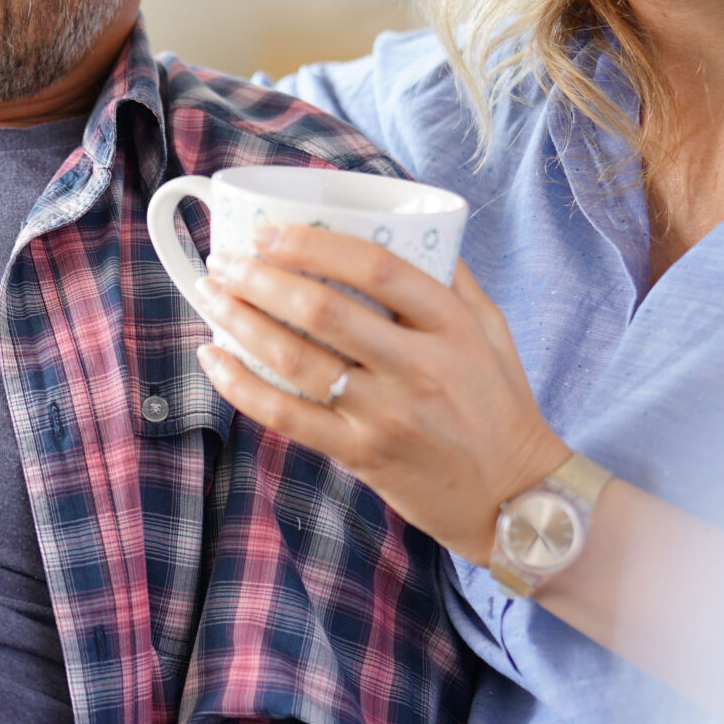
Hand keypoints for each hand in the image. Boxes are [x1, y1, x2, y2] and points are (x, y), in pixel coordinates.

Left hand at [193, 222, 565, 558]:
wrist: (514, 498)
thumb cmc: (499, 406)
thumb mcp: (492, 331)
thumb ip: (452, 278)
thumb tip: (406, 225)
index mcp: (451, 325)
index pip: (376, 267)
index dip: (313, 245)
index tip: (268, 232)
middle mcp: (419, 366)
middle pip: (323, 311)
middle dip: (260, 279)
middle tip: (224, 261)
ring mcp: (386, 415)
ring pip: (295, 360)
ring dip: (241, 323)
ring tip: (209, 296)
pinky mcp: (361, 454)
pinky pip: (287, 417)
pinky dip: (241, 387)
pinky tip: (213, 358)